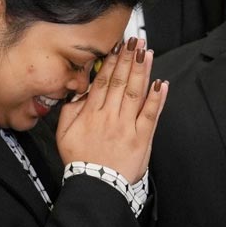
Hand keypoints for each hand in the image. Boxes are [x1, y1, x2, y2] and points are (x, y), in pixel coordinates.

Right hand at [56, 37, 167, 183]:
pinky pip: (150, 115)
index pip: (103, 81)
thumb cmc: (81, 160)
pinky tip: (161, 84)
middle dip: (128, 59)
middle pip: (121, 82)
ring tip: (147, 53)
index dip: (111, 62)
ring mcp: (127, 126)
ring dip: (142, 71)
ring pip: (136, 93)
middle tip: (135, 41)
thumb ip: (70, 110)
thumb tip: (79, 92)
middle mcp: (110, 116)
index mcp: (91, 113)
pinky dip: (156, 99)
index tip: (118, 47)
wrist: (95, 185)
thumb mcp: (64, 134)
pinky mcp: (141, 138)